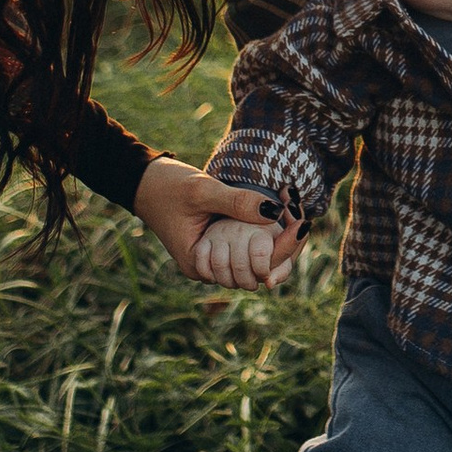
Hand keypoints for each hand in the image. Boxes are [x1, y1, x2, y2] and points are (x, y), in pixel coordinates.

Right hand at [134, 155, 301, 287]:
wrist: (145, 181)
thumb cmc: (168, 187)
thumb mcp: (204, 191)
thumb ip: (238, 202)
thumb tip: (277, 211)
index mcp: (198, 264)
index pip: (251, 271)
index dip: (280, 251)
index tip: (305, 224)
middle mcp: (206, 269)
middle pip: (255, 271)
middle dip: (281, 249)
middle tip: (306, 220)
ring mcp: (210, 258)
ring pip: (251, 262)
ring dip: (272, 244)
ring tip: (299, 218)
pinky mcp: (215, 245)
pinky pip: (244, 250)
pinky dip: (260, 238)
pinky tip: (281, 218)